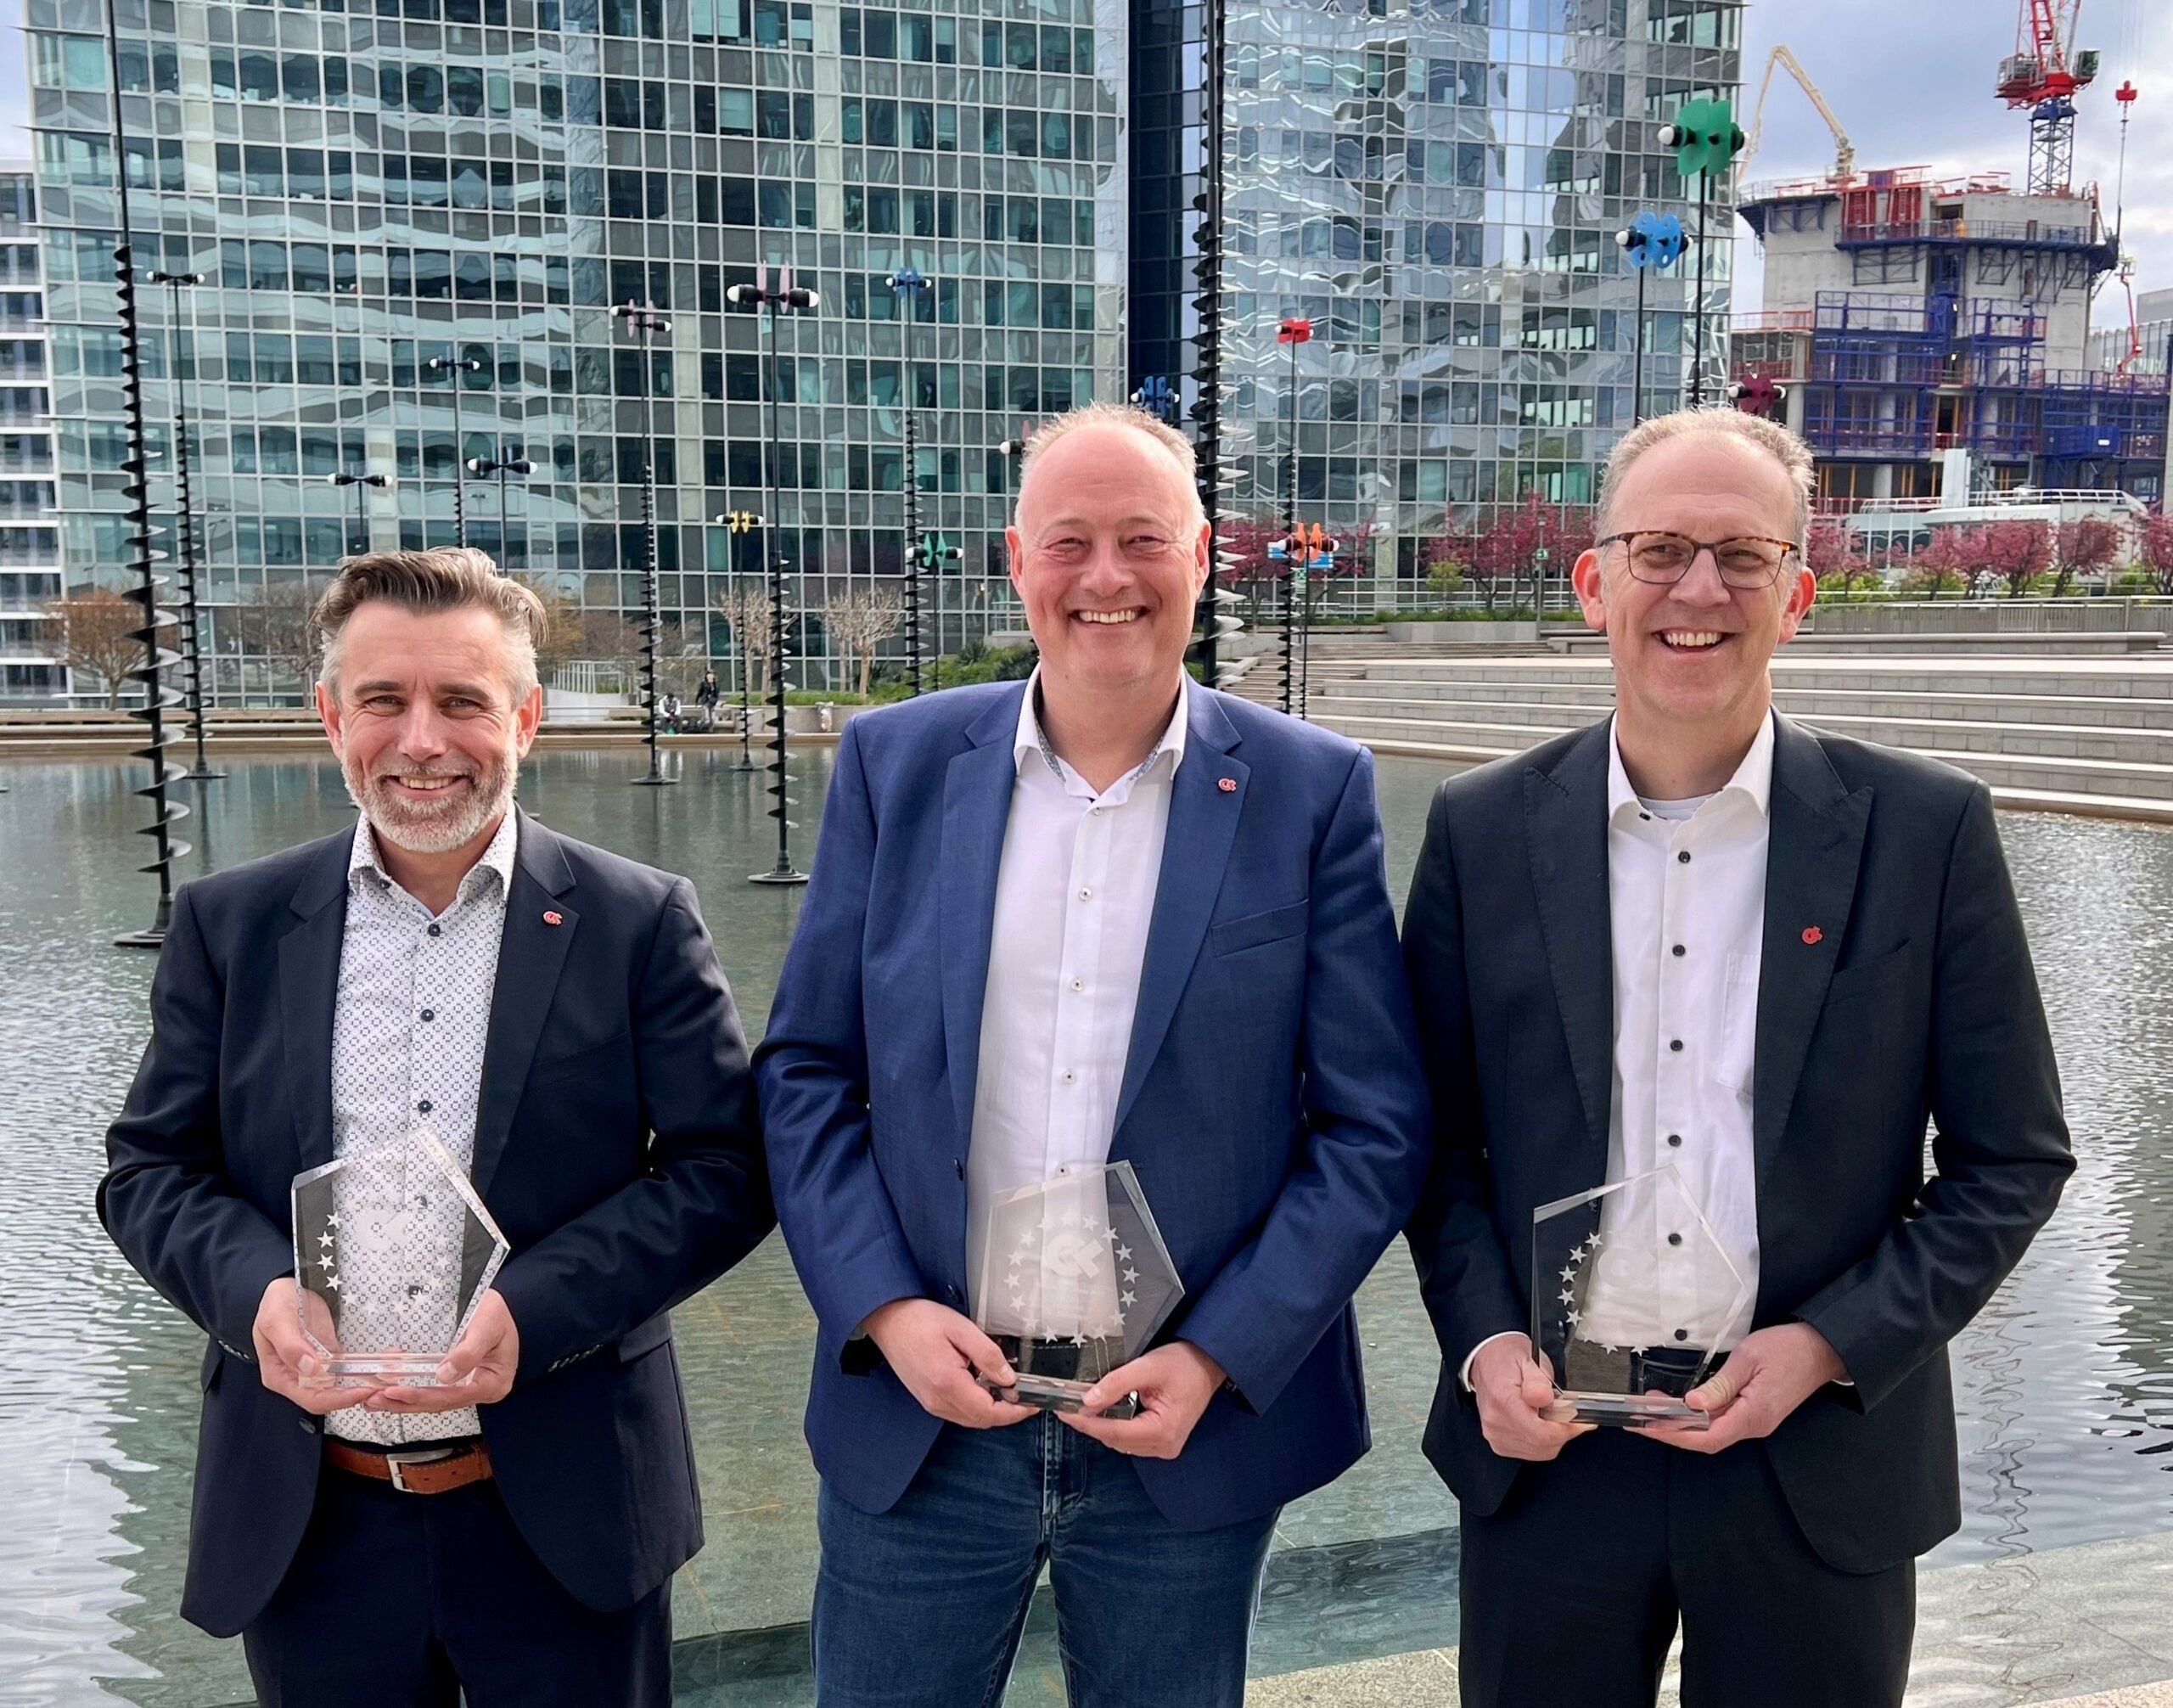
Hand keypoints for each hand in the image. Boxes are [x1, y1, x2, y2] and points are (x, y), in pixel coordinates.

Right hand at [252, 1277, 384, 1414]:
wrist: (287, 1285)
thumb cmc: (275, 1303)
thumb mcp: (276, 1321)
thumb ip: (290, 1346)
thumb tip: (309, 1368)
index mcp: (280, 1376)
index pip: (311, 1399)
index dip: (337, 1400)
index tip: (360, 1392)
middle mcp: (299, 1376)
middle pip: (330, 1397)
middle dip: (356, 1395)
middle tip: (381, 1387)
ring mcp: (316, 1367)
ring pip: (342, 1384)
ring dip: (365, 1383)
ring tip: (388, 1377)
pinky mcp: (329, 1355)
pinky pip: (348, 1367)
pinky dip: (366, 1368)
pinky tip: (385, 1362)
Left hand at [363, 1289, 519, 1413]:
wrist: (510, 1306)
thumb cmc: (502, 1314)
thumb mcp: (488, 1327)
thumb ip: (468, 1352)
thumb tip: (444, 1374)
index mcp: (492, 1384)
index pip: (450, 1397)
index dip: (419, 1396)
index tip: (394, 1392)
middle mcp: (479, 1391)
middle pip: (437, 1403)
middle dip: (403, 1403)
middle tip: (374, 1398)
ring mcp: (468, 1387)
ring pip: (431, 1400)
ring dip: (401, 1401)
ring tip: (373, 1399)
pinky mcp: (458, 1380)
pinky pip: (432, 1389)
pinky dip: (409, 1390)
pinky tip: (389, 1389)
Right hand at [861, 1298, 1037, 1428]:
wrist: (887, 1320)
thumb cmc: (919, 1320)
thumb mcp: (961, 1329)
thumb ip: (988, 1354)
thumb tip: (1009, 1378)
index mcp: (947, 1383)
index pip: (989, 1412)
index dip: (1014, 1412)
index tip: (1031, 1405)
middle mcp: (937, 1400)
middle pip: (981, 1420)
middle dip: (1007, 1412)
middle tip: (1024, 1396)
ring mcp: (930, 1402)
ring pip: (970, 1419)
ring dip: (991, 1409)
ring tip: (1007, 1390)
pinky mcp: (927, 1398)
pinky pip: (958, 1411)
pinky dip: (976, 1405)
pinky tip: (983, 1387)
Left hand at [1060, 1342, 1224, 1459]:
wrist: (1208, 1364)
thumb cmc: (1184, 1363)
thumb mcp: (1148, 1366)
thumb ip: (1116, 1383)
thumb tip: (1087, 1400)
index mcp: (1163, 1431)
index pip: (1114, 1431)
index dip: (1086, 1422)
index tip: (1063, 1412)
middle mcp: (1164, 1446)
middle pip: (1116, 1439)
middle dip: (1091, 1423)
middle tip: (1067, 1406)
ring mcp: (1164, 1446)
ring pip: (1121, 1441)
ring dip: (1102, 1425)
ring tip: (1082, 1407)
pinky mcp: (1163, 1441)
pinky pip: (1131, 1438)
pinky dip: (1116, 1426)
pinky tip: (1105, 1411)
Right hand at [1470, 1334, 1591, 1461]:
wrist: (1487, 1361)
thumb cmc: (1508, 1359)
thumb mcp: (1529, 1359)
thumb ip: (1538, 1380)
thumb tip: (1545, 1398)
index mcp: (1503, 1400)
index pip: (1541, 1434)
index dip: (1567, 1430)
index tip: (1581, 1421)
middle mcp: (1496, 1422)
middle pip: (1543, 1445)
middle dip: (1563, 1432)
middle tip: (1568, 1413)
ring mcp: (1495, 1435)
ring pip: (1539, 1451)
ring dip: (1553, 1437)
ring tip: (1553, 1416)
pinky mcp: (1499, 1443)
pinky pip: (1530, 1452)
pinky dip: (1542, 1442)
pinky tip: (1541, 1424)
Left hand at [1640, 1323, 1846, 1453]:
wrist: (1822, 1349)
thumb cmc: (1788, 1349)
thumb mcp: (1748, 1358)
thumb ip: (1719, 1385)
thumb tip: (1693, 1405)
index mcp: (1753, 1415)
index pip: (1707, 1437)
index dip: (1674, 1435)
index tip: (1647, 1426)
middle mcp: (1755, 1425)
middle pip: (1706, 1439)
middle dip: (1671, 1430)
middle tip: (1641, 1416)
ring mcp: (1757, 1421)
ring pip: (1714, 1431)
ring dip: (1683, 1424)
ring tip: (1655, 1408)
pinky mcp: (1757, 1413)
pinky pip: (1724, 1421)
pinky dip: (1699, 1417)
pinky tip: (1683, 1406)